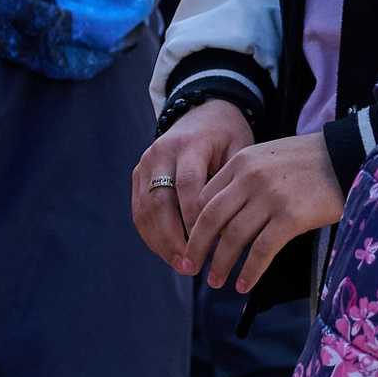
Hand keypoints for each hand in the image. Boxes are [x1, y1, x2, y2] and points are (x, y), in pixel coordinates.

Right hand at [133, 100, 254, 271]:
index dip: (195, 220)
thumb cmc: (227, 135)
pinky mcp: (138, 174)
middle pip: (160, 202)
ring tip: (180, 264)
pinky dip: (152, 235)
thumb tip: (230, 233)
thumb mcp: (239, 150)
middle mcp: (161, 153)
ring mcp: (145, 164)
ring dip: (160, 242)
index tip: (210, 247)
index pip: (188, 187)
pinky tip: (169, 252)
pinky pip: (139, 210)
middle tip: (190, 265)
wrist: (202, 110)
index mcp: (190, 145)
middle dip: (174, 239)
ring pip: (144, 210)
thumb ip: (232, 185)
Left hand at [179, 130, 345, 295]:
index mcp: (241, 161)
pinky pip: (262, 250)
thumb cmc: (310, 160)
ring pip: (233, 237)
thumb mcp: (268, 157)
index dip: (195, 224)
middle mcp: (250, 177)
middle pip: (210, 219)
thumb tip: (223, 216)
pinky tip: (244, 285)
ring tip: (216, 282)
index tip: (194, 243)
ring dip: (221, 264)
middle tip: (191, 267)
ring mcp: (270, 197)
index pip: (205, 197)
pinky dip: (250, 271)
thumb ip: (244, 178)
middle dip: (197, 248)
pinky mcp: (291, 216)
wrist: (348, 154)